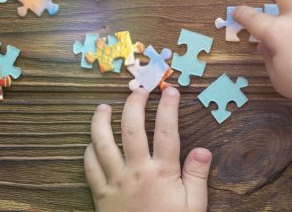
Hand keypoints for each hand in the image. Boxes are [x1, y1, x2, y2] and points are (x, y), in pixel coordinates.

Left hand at [84, 87, 211, 211]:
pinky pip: (89, 167)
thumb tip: (203, 150)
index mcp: (162, 173)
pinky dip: (88, 151)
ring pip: (102, 143)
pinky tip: (91, 142)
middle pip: (132, 129)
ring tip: (103, 107)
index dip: (169, 107)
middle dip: (134, 104)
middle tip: (138, 90)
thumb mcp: (194, 206)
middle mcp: (136, 172)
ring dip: (101, 122)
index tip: (170, 91)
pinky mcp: (100, 194)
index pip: (167, 131)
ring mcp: (115, 182)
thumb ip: (197, 177)